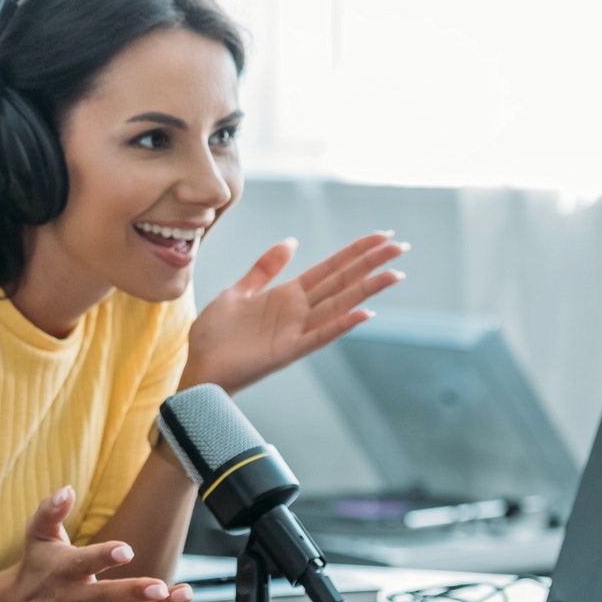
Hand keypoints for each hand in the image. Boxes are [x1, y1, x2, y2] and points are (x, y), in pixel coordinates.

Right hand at [0, 487, 189, 601]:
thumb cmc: (37, 563)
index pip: (85, 562)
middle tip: (161, 587)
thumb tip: (67, 490)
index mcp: (64, 569)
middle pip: (107, 597)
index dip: (105, 556)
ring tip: (182, 595)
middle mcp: (74, 599)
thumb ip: (51, 510)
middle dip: (135, 592)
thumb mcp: (38, 533)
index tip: (126, 550)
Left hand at [183, 231, 407, 392]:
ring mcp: (296, 331)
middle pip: (342, 282)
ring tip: (394, 274)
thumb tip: (292, 242)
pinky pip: (319, 336)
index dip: (355, 251)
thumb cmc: (216, 334)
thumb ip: (265, 268)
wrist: (199, 365)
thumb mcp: (238, 291)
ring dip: (366, 291)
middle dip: (370, 264)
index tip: (382, 235)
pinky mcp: (287, 351)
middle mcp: (298, 311)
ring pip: (338, 306)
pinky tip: (364, 314)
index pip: (330, 268)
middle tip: (401, 246)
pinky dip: (341, 325)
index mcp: (287, 295)